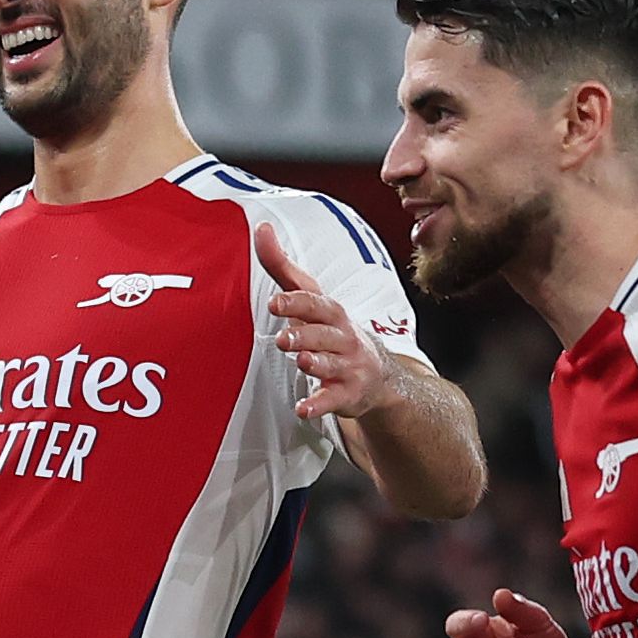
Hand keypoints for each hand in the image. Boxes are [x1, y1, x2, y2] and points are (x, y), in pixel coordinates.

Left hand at [259, 229, 397, 421]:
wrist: (376, 374)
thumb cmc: (332, 331)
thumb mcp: (311, 299)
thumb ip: (282, 267)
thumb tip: (261, 228)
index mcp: (331, 312)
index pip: (314, 303)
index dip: (296, 302)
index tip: (275, 302)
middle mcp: (343, 336)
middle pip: (324, 333)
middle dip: (304, 335)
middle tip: (283, 339)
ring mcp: (348, 366)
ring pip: (331, 364)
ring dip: (317, 364)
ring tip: (302, 362)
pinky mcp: (347, 393)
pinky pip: (333, 399)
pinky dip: (319, 405)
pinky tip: (303, 409)